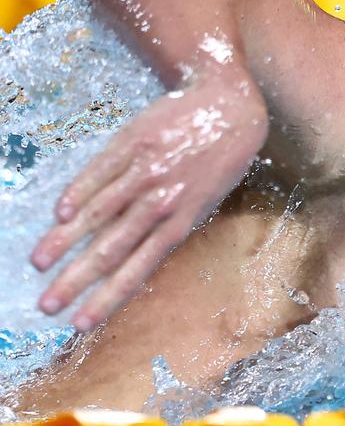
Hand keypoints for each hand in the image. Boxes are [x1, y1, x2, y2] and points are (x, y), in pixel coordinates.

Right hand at [31, 74, 268, 330]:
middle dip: (75, 281)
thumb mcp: (207, 199)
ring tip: (38, 264)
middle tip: (46, 305)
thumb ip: (172, 225)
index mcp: (182, 220)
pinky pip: (97, 173)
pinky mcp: (130, 143)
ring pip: (96, 213)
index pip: (138, 269)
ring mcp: (143, 171)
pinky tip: (57, 216)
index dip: (108, 297)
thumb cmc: (221, 159)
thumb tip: (138, 253)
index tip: (82, 322)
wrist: (226, 103)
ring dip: (63, 242)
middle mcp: (161, 201)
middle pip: (110, 249)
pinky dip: (77, 194)